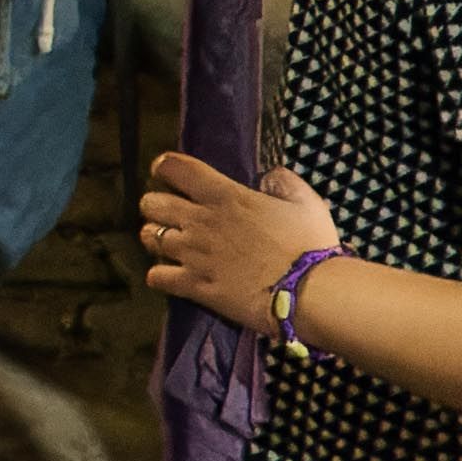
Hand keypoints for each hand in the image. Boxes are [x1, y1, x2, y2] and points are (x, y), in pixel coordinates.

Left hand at [142, 157, 336, 333]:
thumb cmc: (311, 245)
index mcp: (224, 196)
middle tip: (172, 214)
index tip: (169, 173)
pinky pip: (157, 277)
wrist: (312, 293)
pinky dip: (159, 275)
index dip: (165, 167)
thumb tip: (268, 176)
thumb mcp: (306, 203)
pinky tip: (170, 275)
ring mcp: (193, 254)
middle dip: (156, 205)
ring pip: (149, 237)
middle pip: (150, 203)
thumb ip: (283, 183)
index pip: (174, 168)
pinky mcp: (195, 286)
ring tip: (170, 243)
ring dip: (156, 238)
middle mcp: (199, 221)